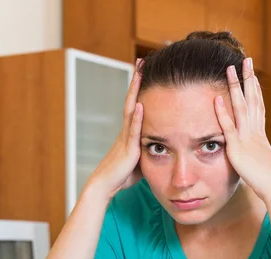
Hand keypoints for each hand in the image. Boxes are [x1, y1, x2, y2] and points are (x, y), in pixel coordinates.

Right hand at [87, 59, 143, 199]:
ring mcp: (125, 137)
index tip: (144, 71)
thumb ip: (150, 151)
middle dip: (137, 81)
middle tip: (141, 61)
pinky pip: (133, 130)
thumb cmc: (122, 176)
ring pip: (130, 109)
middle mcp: (126, 131)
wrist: (105, 186)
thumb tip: (165, 149)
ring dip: (135, 91)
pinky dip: (137, 117)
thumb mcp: (141, 161)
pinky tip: (140, 104)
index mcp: (129, 133)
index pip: (135, 104)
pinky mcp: (128, 148)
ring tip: (140, 72)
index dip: (139, 88)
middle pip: (131, 99)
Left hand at [214, 58, 270, 202]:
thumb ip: (255, 160)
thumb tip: (255, 162)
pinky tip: (217, 98)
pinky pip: (229, 127)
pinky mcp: (238, 149)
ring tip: (230, 69)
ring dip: (235, 87)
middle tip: (246, 60)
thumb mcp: (261, 167)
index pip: (258, 108)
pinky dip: (222, 112)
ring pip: (241, 107)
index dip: (255, 90)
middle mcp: (255, 132)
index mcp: (260, 136)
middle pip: (253, 99)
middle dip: (249, 79)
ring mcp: (247, 139)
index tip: (252, 76)